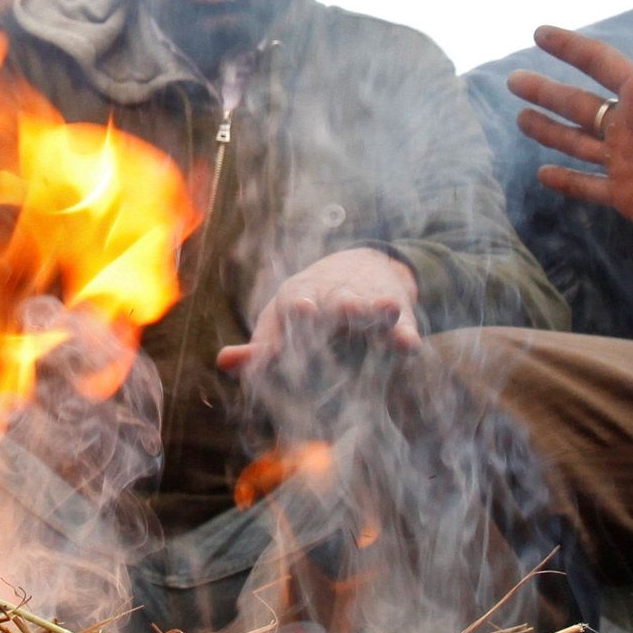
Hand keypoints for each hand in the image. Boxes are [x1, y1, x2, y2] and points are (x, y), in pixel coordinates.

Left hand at [219, 247, 421, 372]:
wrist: (361, 269)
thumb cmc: (308, 307)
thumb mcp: (279, 325)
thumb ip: (260, 350)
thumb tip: (222, 363)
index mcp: (299, 298)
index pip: (294, 306)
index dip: (296, 315)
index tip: (301, 309)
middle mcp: (332, 297)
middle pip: (334, 302)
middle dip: (336, 307)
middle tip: (325, 309)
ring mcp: (366, 304)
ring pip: (368, 307)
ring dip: (372, 310)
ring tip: (383, 310)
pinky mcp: (397, 316)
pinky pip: (403, 327)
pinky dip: (406, 334)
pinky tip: (409, 344)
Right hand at [511, 0, 632, 256]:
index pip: (598, 63)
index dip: (570, 48)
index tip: (540, 33)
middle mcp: (632, 125)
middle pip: (578, 104)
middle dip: (547, 92)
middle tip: (514, 80)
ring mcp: (627, 161)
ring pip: (577, 142)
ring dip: (550, 131)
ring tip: (520, 119)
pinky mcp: (627, 196)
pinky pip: (588, 186)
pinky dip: (566, 181)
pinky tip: (542, 174)